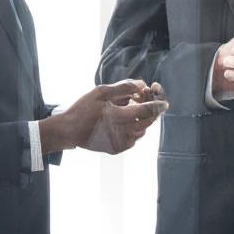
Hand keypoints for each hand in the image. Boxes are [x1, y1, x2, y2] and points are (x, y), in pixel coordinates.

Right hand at [41, 79, 167, 155]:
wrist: (69, 131)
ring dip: (140, 118)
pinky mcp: (118, 149)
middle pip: (148, 121)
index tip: (164, 101)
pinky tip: (120, 119)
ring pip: (142, 129)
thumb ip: (124, 87)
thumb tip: (142, 85)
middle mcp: (122, 134)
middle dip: (151, 109)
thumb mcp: (101, 92)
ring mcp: (121, 144)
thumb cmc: (83, 109)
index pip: (147, 111)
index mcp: (118, 117)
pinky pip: (133, 136)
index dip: (158, 104)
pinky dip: (132, 126)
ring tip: (127, 106)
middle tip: (144, 98)